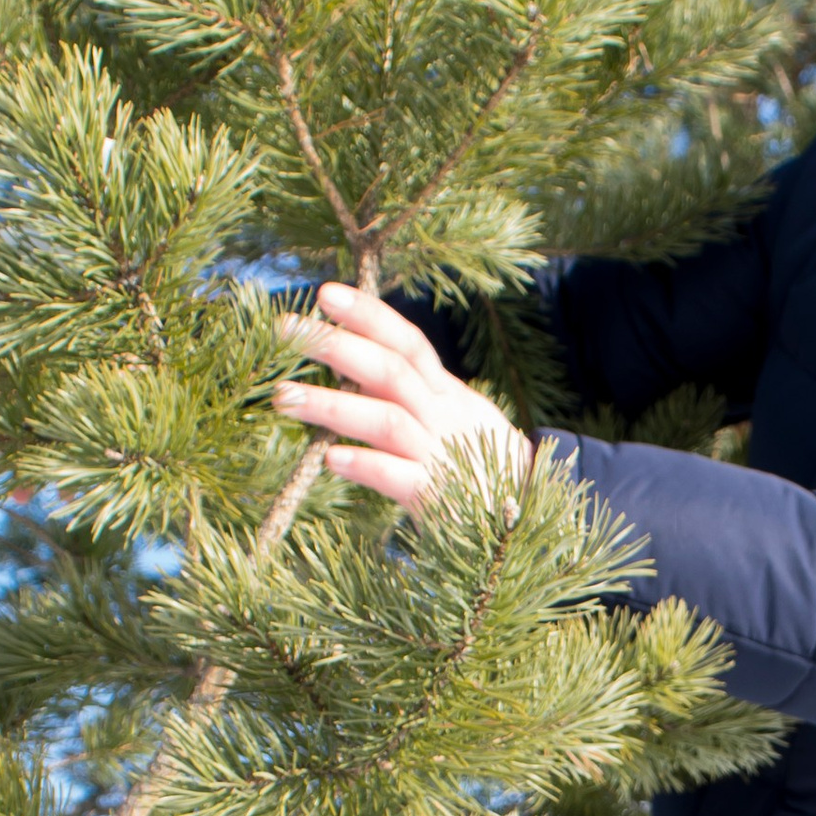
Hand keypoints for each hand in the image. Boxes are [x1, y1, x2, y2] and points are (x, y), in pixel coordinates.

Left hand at [271, 283, 534, 510]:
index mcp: (448, 395)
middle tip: (285, 332)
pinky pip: (401, 478)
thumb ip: (411, 393)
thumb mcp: (454, 419)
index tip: (325, 294)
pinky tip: (330, 459)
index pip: (409, 342)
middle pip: (392, 371)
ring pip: (388, 420)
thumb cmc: (479, 468)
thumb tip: (353, 360)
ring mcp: (443, 457)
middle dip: (337, 347)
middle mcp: (446, 418)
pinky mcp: (440, 500)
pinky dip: (366, 465)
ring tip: (284, 398)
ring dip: (333, 406)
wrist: (530, 521)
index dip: (369, 315)